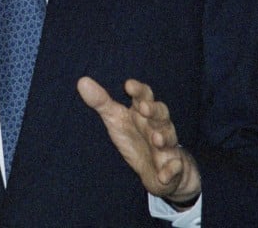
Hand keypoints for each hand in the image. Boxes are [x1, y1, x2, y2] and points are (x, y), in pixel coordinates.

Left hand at [77, 76, 200, 204]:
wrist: (160, 168)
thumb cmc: (135, 136)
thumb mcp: (116, 119)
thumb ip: (101, 102)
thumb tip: (82, 81)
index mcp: (143, 113)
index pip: (144, 96)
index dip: (138, 90)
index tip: (128, 85)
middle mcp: (158, 126)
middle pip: (161, 114)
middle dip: (154, 111)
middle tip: (143, 108)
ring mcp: (167, 147)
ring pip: (170, 138)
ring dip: (164, 138)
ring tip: (156, 139)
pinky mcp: (172, 168)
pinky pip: (175, 169)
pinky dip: (171, 171)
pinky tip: (164, 175)